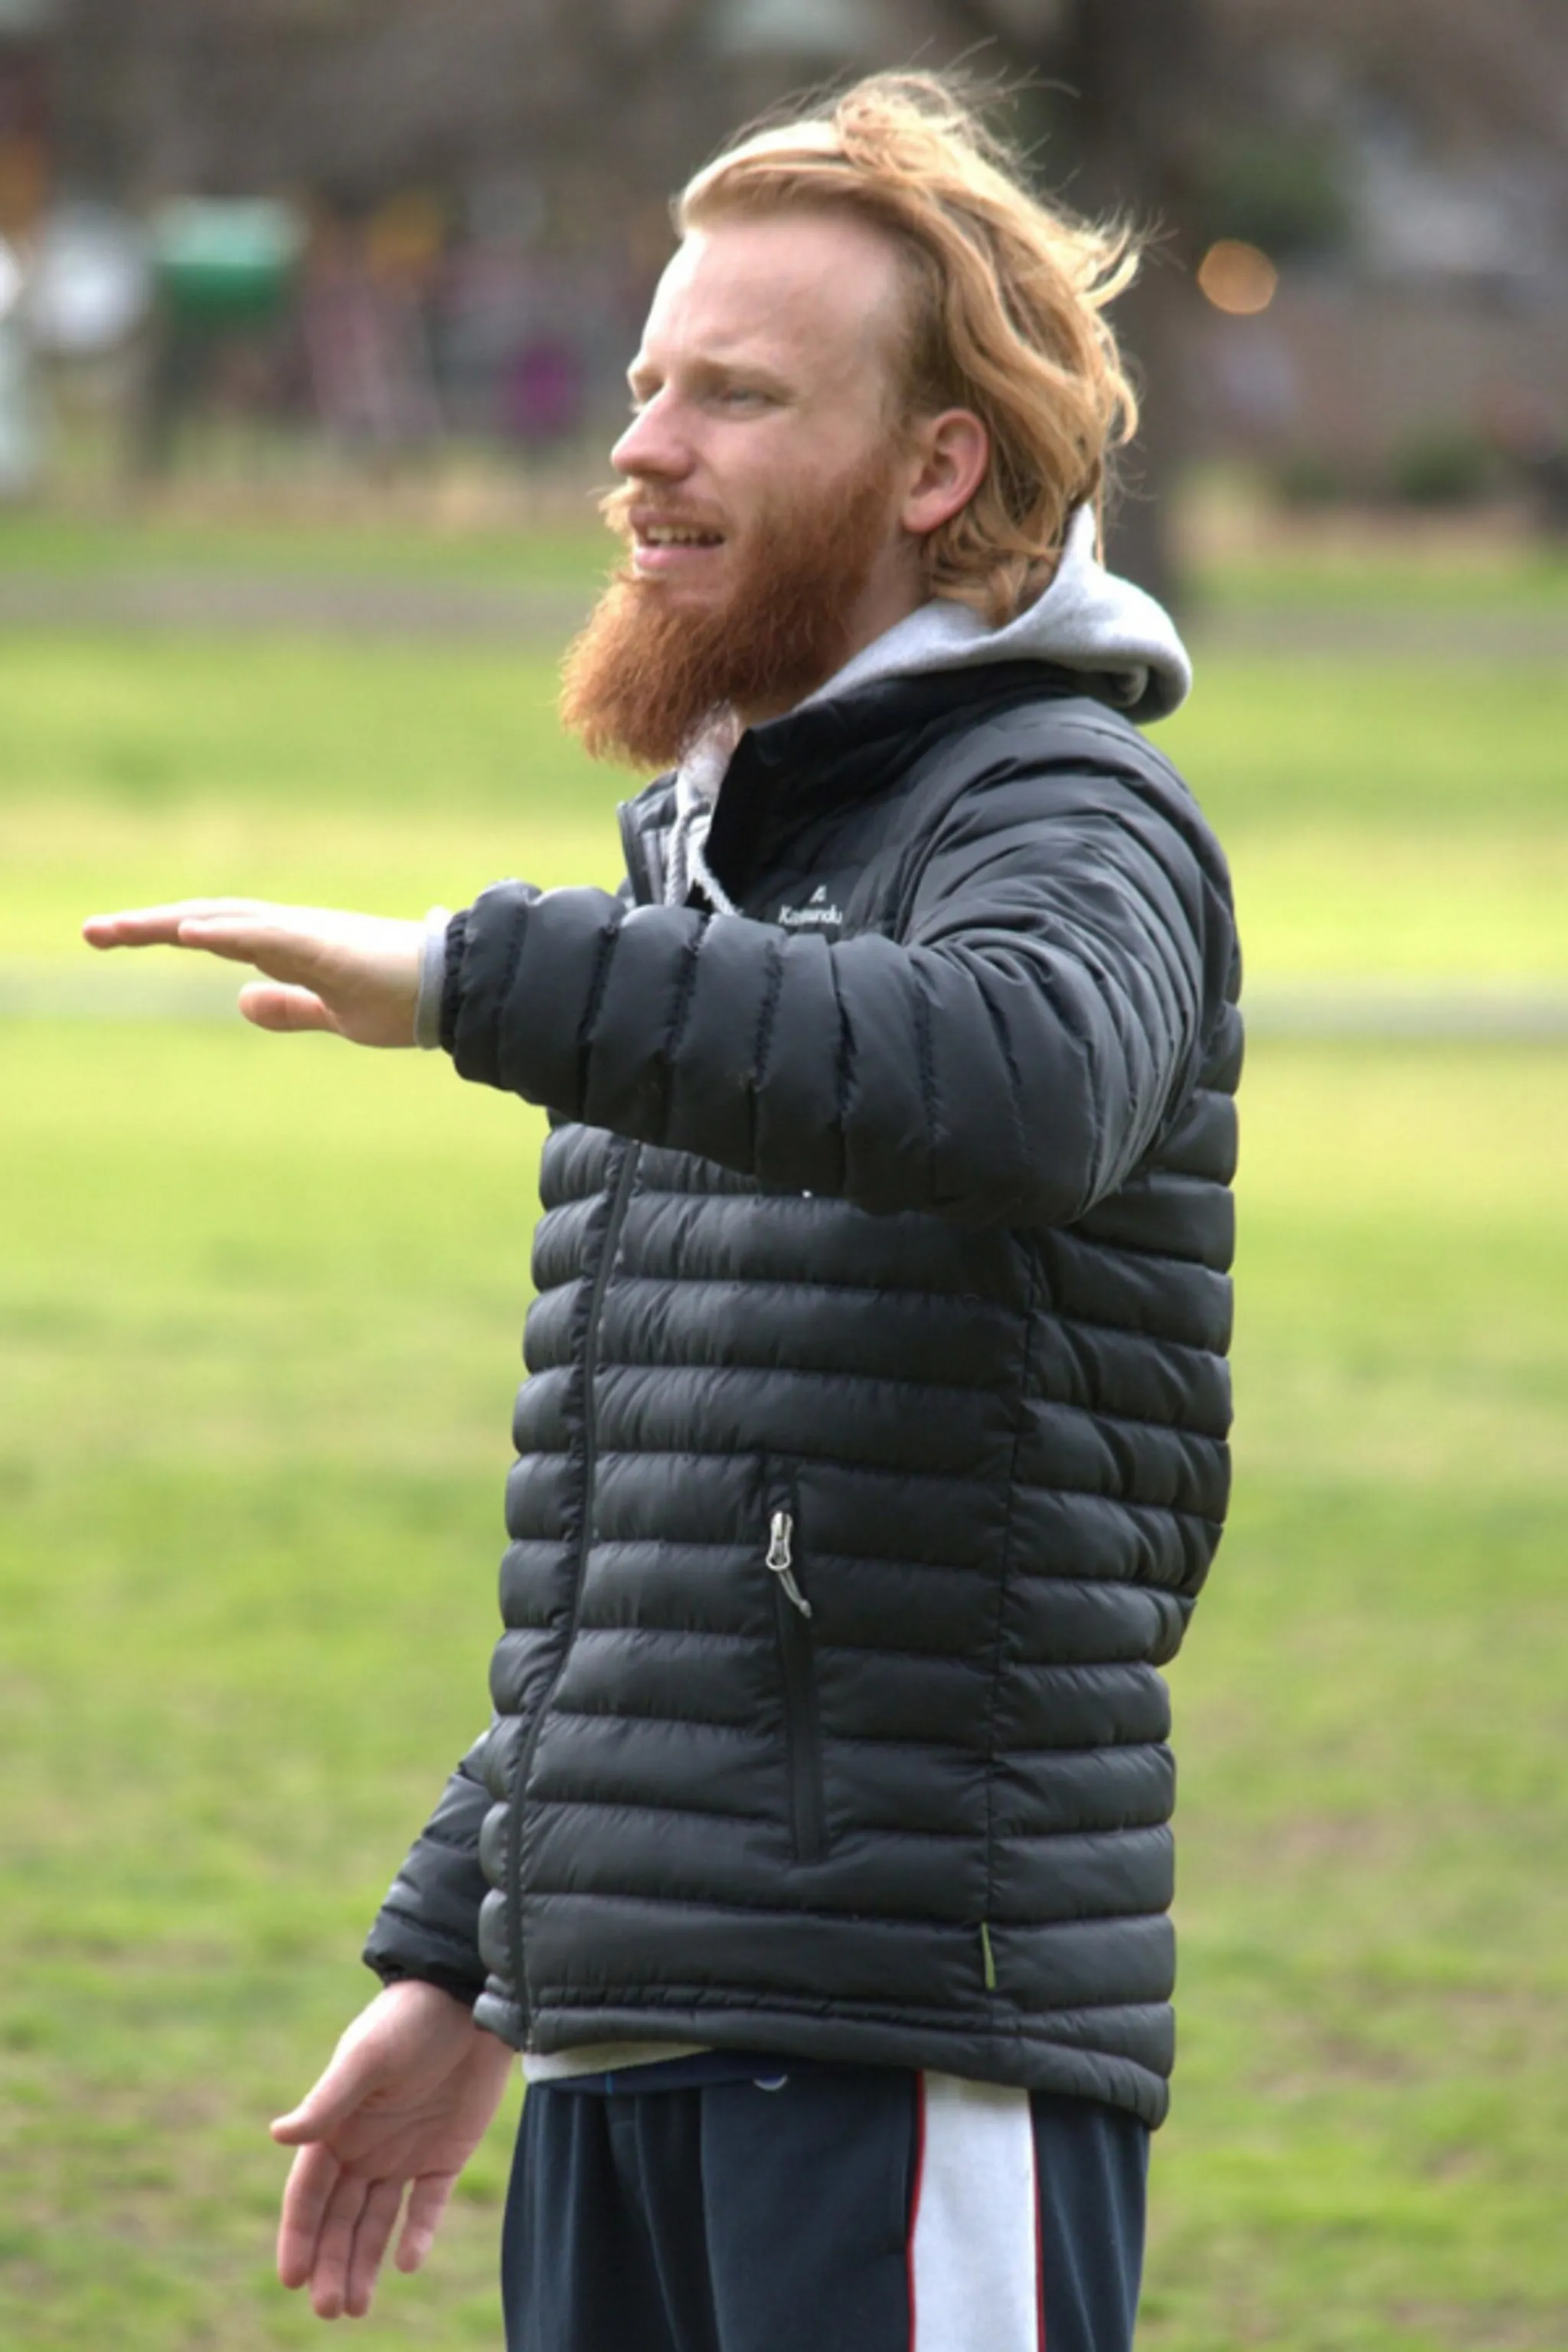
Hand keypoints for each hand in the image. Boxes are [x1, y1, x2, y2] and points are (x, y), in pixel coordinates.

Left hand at [81, 898, 423, 1046]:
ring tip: (117, 929)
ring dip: (168, 923)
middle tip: (91, 932)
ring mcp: (307, 934)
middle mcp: (291, 931)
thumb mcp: (333, 1013)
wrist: (460, 993)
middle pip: (206, 919)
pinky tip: (187, 932)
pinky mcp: (326, 945)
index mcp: (291, 947)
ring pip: (225, 920)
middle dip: (146, 925)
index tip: (115, 937)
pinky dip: (223, 931)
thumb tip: (240, 1000)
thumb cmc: (407, 999)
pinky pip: (266, 935)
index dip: (164, 932)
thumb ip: (290, 1007)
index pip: (215, 933)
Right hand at [271, 1980, 515, 2319]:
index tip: (292, 2278)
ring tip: (354, 2308)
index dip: (298, 2235)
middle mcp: (364, 2146)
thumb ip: (329, 2100)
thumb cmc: (411, 2019)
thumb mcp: (368, 2057)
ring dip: (362, 2262)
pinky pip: (426, 2206)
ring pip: (375, 2222)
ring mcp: (403, 2154)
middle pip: (338, 2218)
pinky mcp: (444, 2155)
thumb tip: (278, 2135)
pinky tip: (407, 2261)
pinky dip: (416, 2235)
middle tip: (327, 2309)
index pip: (309, 2192)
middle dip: (329, 2263)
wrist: (472, 2000)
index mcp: (337, 2125)